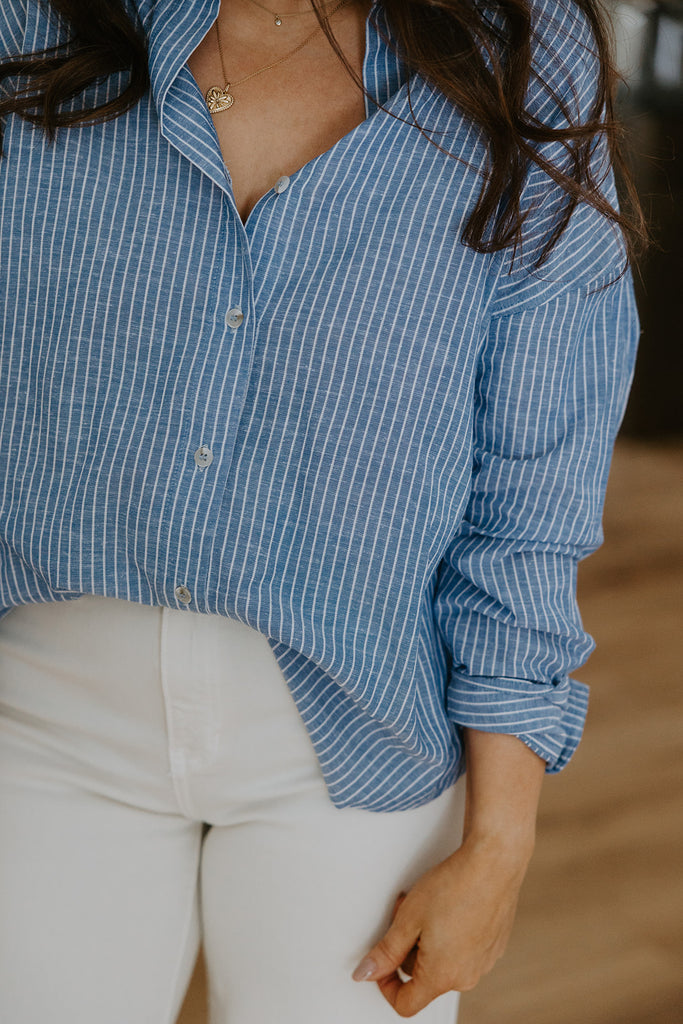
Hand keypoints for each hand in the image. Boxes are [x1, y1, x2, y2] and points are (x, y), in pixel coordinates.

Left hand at [351, 832, 532, 1017]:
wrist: (493, 862)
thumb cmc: (454, 886)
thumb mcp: (407, 918)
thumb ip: (385, 952)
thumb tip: (366, 973)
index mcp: (443, 976)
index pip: (406, 1003)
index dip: (385, 984)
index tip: (381, 960)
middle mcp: (467, 976)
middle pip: (423, 977)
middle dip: (408, 948)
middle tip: (405, 913)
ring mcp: (484, 961)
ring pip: (443, 960)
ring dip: (429, 938)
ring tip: (427, 904)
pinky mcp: (495, 944)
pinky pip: (464, 949)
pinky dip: (451, 933)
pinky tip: (449, 905)